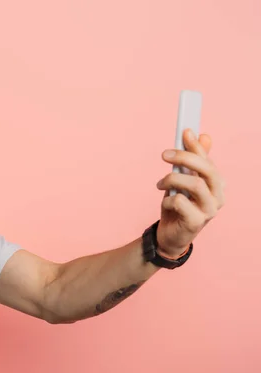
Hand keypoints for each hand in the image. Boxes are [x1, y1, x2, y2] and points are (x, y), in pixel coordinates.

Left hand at [155, 129, 225, 257]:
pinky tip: (166, 203)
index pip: (209, 161)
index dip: (198, 146)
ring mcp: (210, 210)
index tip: (185, 131)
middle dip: (185, 158)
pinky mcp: (197, 222)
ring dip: (172, 179)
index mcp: (216, 184)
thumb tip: (203, 135)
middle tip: (165, 154)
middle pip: (207, 170)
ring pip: (195, 185)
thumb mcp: (182, 181)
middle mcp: (218, 196)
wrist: (170, 236)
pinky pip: (181, 202)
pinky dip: (169, 199)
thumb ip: (192, 163)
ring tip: (160, 184)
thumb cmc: (178, 207)